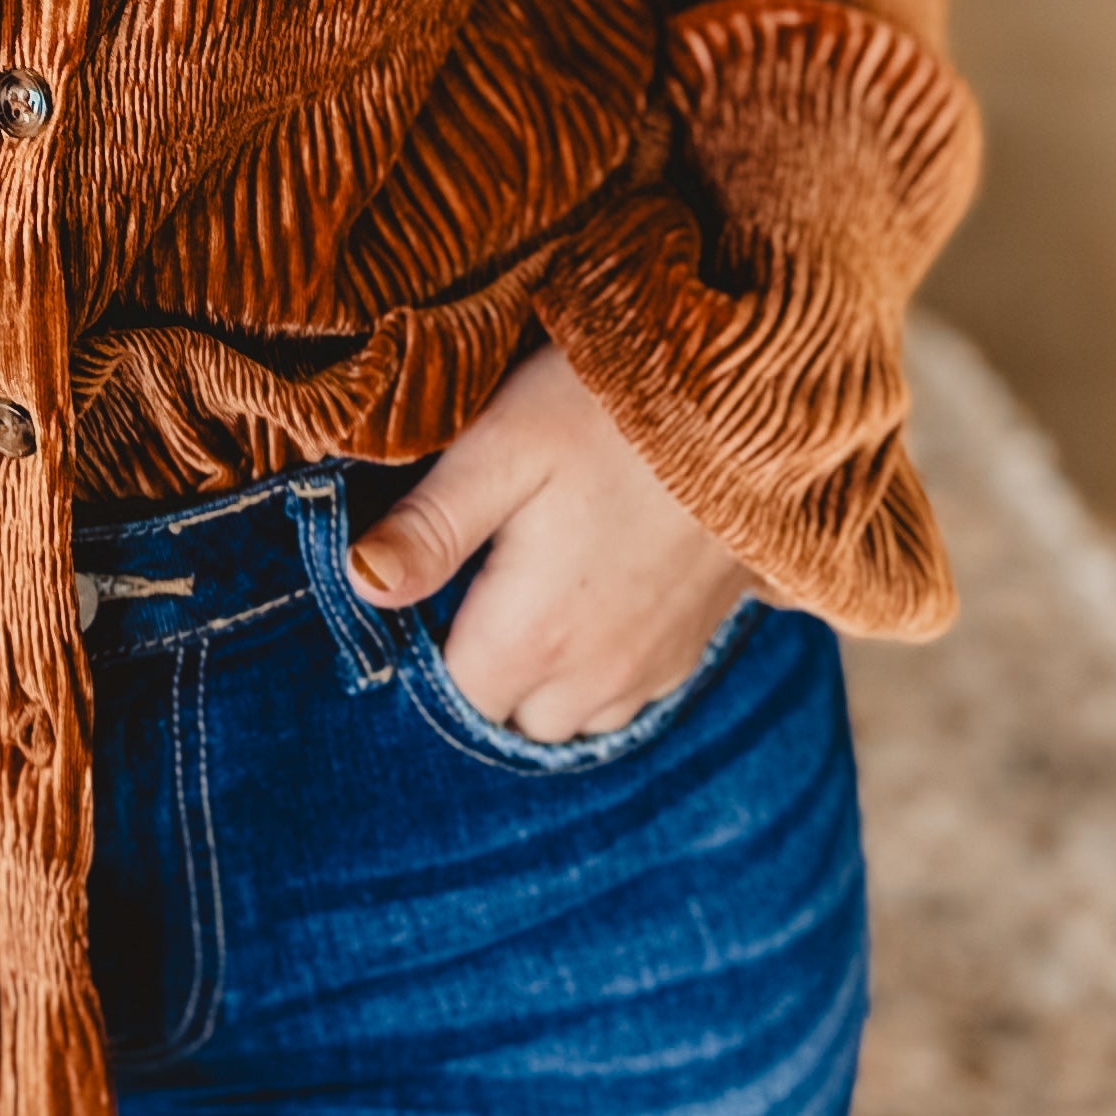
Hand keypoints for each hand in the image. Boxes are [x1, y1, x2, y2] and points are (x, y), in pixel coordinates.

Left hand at [347, 341, 758, 741]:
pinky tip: (588, 593)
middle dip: (480, 668)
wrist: (754, 400)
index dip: (420, 649)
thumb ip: (431, 523)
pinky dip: (597, 666)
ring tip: (526, 591)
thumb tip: (360, 581)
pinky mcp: (692, 647)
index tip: (419, 588)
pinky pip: (626, 695)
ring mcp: (651, 669)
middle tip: (468, 580)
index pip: (447, 697)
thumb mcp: (503, 444)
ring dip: (539, 675)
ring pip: (568, 716)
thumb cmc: (611, 410)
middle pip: (506, 715)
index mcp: (531, 636)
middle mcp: (592, 676)